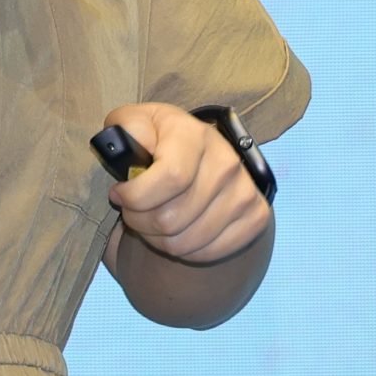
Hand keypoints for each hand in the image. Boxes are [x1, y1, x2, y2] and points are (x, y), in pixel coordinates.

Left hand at [102, 102, 270, 264]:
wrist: (203, 153)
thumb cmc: (161, 141)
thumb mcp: (136, 123)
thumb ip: (126, 127)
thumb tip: (127, 147)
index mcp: (195, 136)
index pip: (170, 178)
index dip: (135, 196)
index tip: (119, 194)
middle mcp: (227, 163)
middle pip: (171, 219)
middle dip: (139, 221)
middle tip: (133, 211)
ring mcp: (245, 192)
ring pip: (184, 242)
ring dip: (157, 239)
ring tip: (152, 220)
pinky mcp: (255, 217)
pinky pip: (208, 252)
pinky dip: (184, 251)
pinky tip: (177, 231)